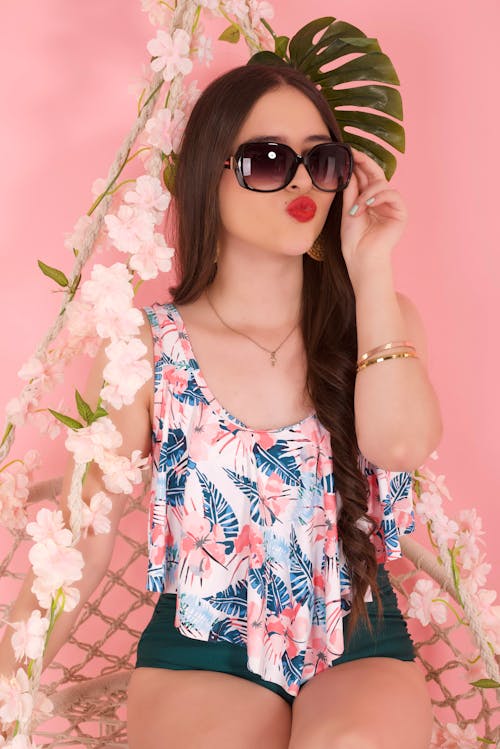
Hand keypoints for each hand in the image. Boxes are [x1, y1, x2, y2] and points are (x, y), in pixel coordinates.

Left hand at [340, 147, 407, 286]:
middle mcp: (381, 200)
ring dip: (367, 193)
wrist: (360, 257)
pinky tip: (369, 204)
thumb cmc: (353, 238)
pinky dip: (379, 197)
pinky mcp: (400, 212)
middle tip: (355, 154)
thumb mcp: (348, 208)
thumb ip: (351, 189)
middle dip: (365, 163)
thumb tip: (350, 167)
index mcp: (369, 198)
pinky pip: (393, 194)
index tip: (349, 152)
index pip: (365, 176)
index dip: (359, 164)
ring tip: (357, 208)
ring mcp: (391, 205)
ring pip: (383, 184)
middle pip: (376, 174)